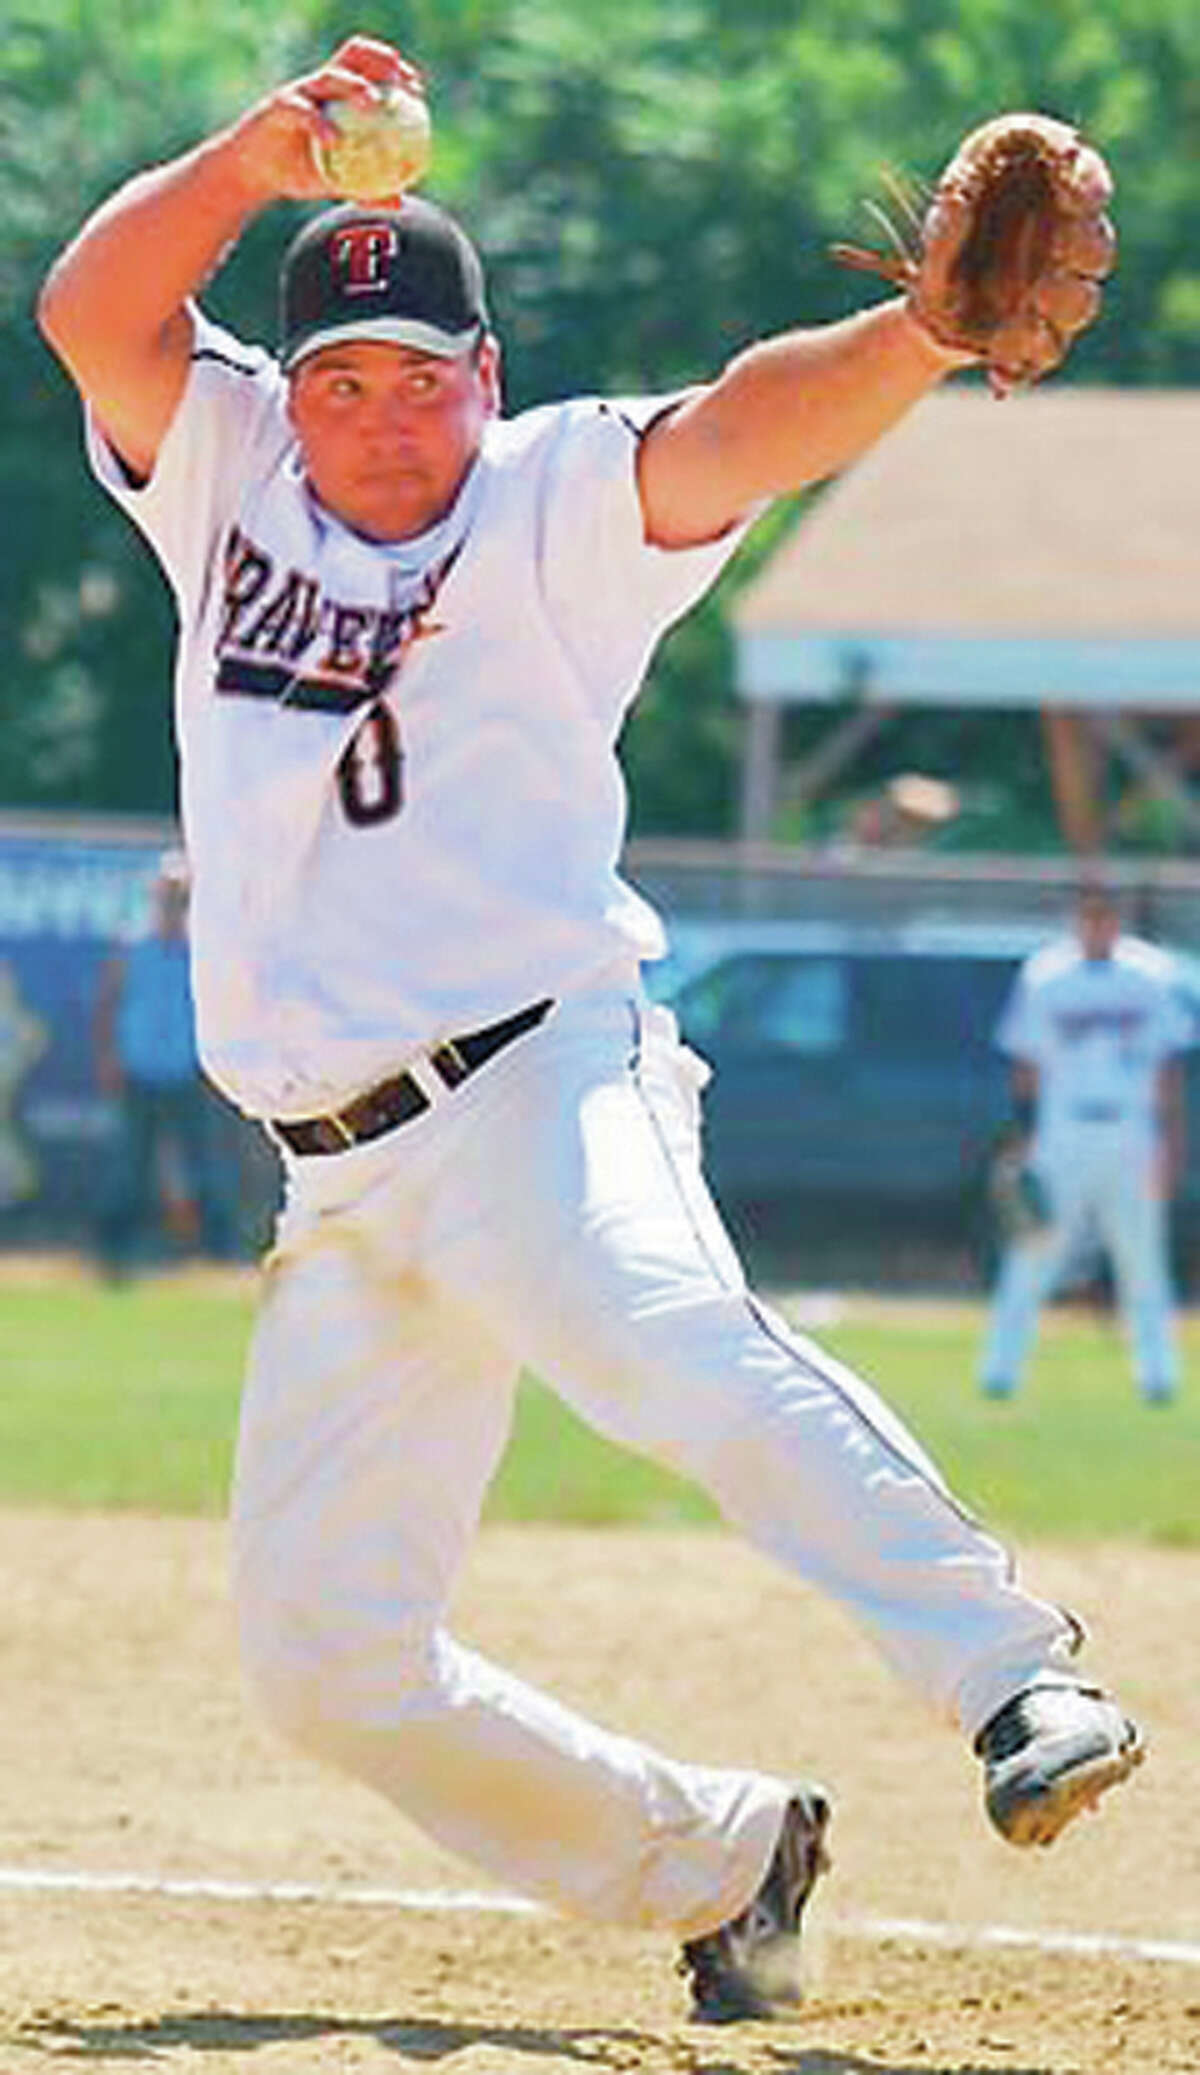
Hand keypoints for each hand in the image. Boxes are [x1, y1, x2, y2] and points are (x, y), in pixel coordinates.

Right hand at [219, 36, 425, 207]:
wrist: (253, 176)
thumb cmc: (297, 173)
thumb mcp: (336, 183)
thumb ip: (366, 188)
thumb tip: (399, 202)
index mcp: (337, 95)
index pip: (369, 69)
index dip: (394, 70)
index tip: (416, 89)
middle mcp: (320, 85)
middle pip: (353, 56)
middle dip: (379, 60)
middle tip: (400, 82)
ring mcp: (299, 92)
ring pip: (330, 76)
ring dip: (355, 86)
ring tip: (373, 103)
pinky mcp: (278, 106)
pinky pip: (303, 111)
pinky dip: (320, 124)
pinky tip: (335, 140)